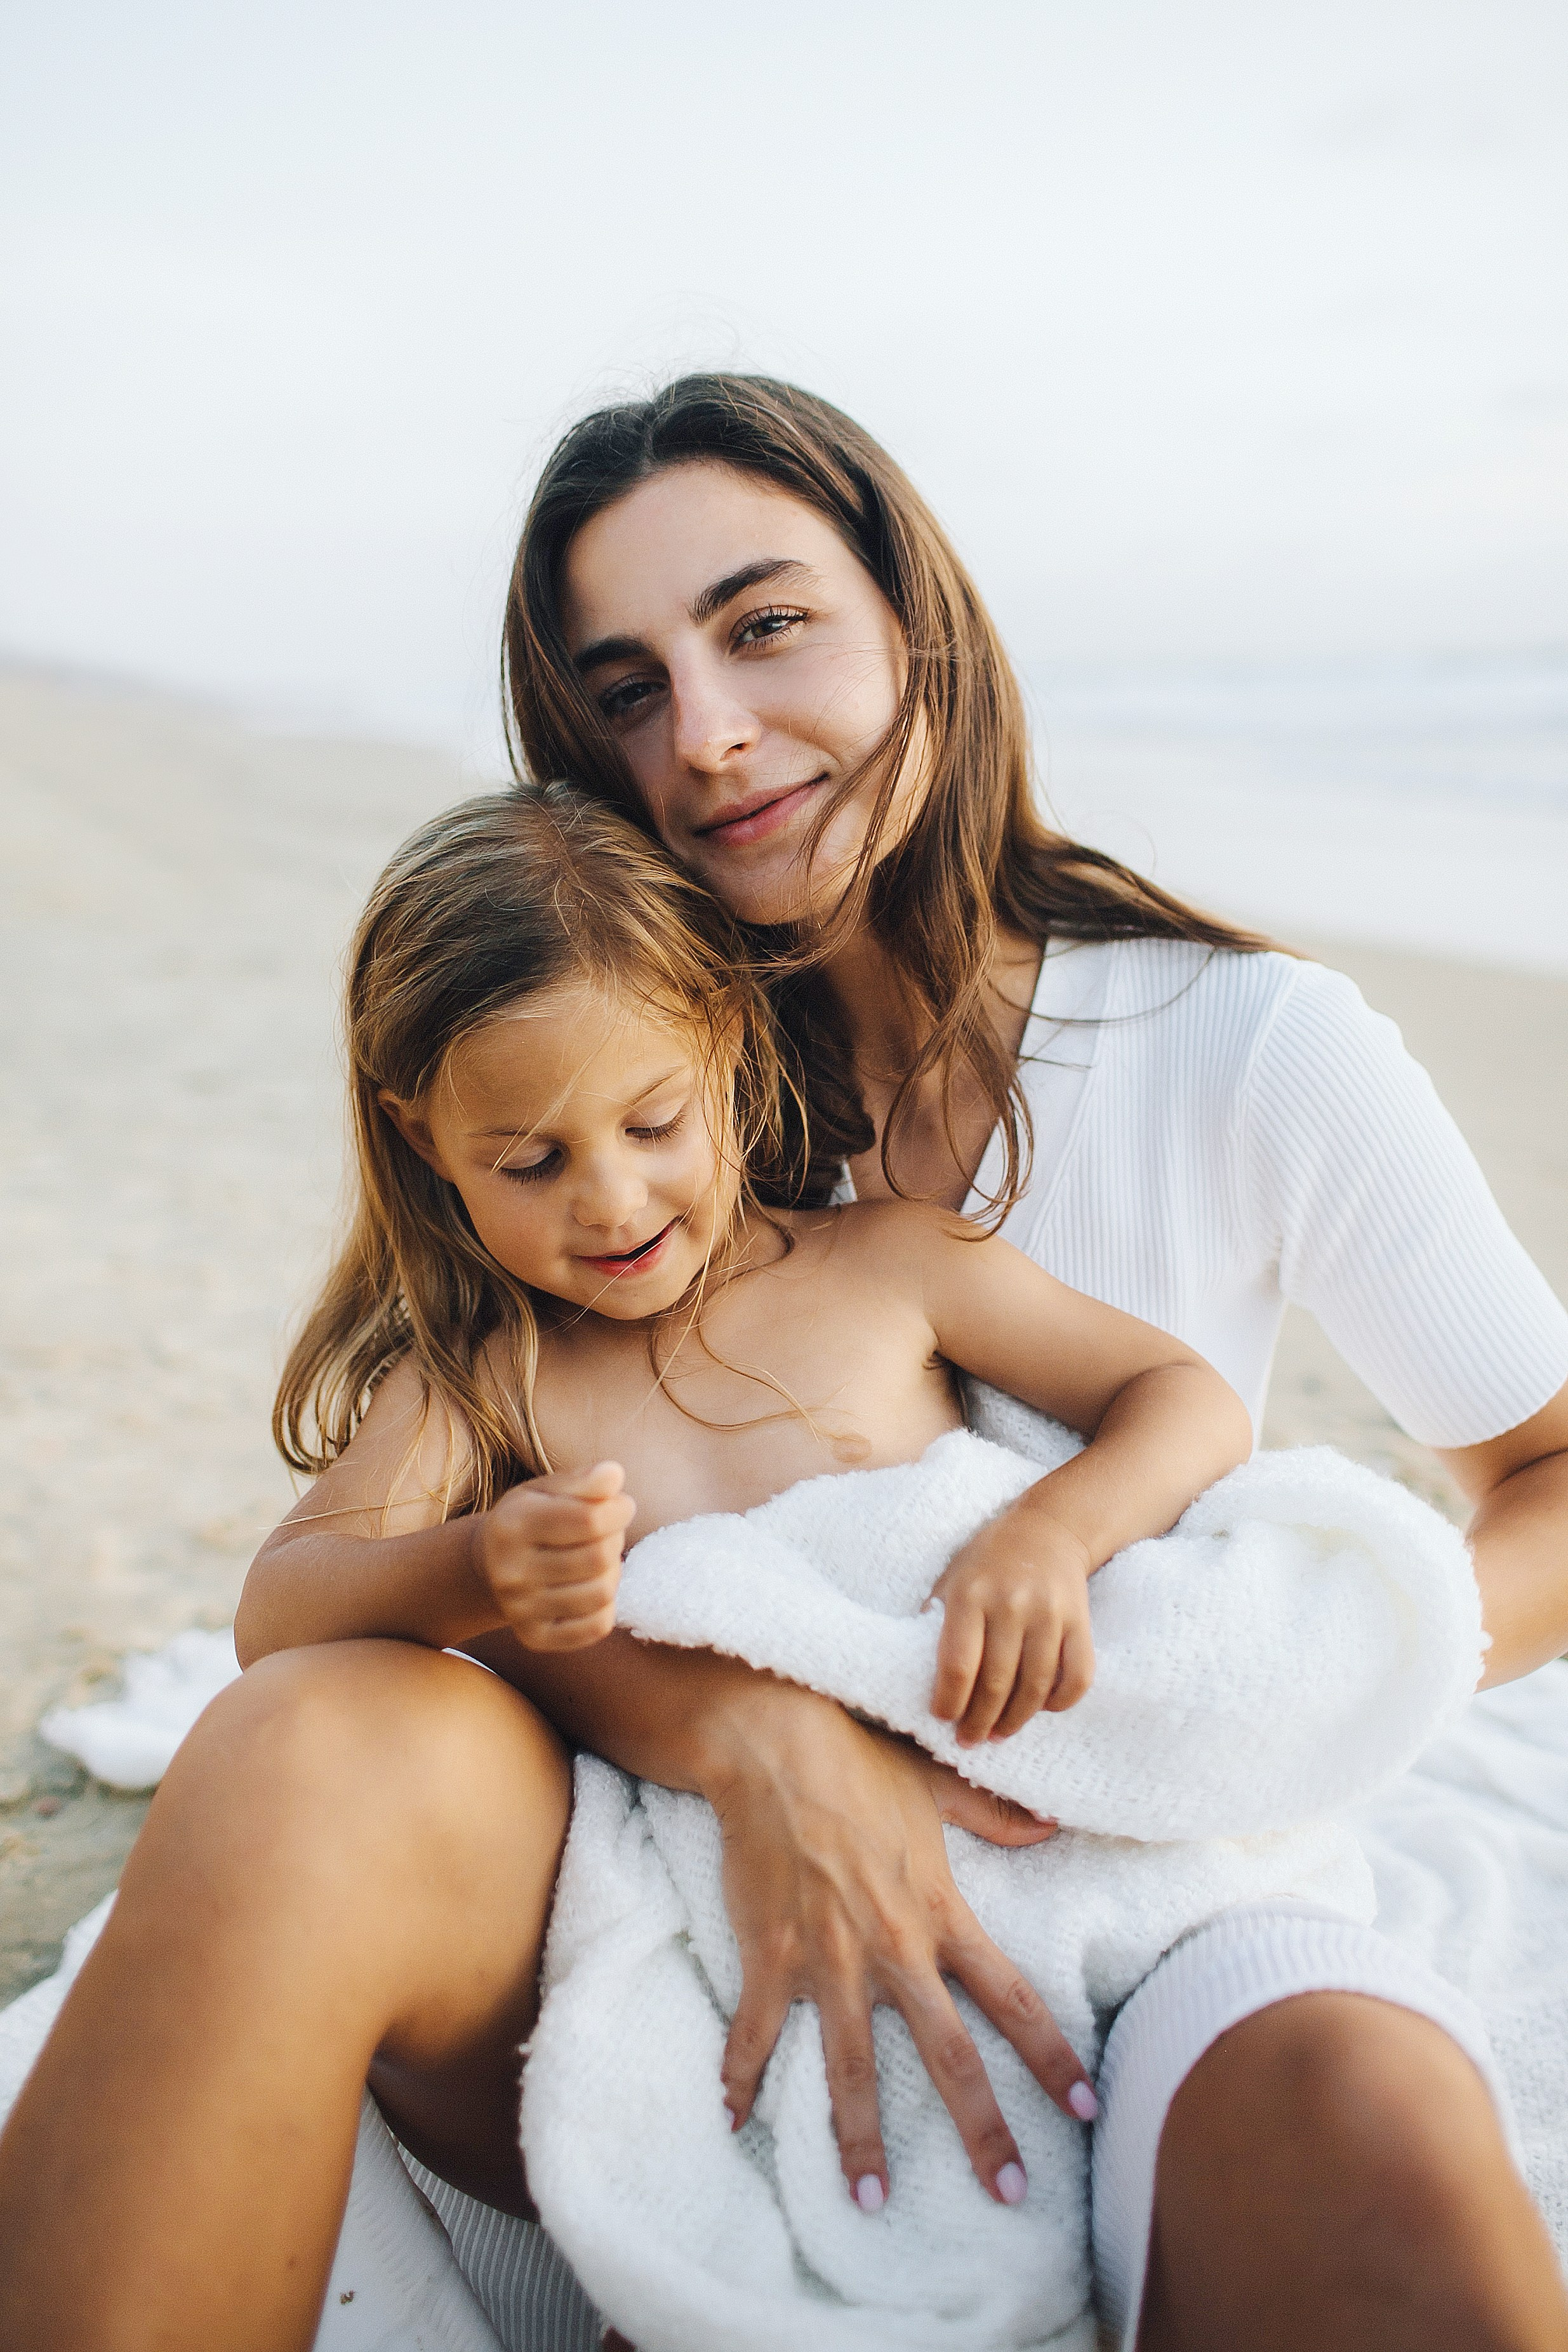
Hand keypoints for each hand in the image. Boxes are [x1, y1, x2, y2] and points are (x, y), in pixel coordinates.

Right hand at [474, 1461, 633, 1651]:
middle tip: (606, 1533)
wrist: (490, 1567)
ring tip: (598, 1559)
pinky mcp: (535, 1637)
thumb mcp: (547, 1490)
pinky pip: (596, 1626)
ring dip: (612, 1572)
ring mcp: (520, 1609)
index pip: (588, 1520)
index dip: (619, 1510)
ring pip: (601, 1594)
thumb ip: (583, 1481)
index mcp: (512, 1524)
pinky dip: (606, 1606)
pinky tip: (590, 1587)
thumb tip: (614, 1475)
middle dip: (615, 1540)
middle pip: (598, 1558)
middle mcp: (510, 1571)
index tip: (622, 1506)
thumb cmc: (531, 1518)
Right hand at [711, 1693, 1093, 2210]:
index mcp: (939, 1913)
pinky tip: (735, 2119)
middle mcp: (894, 1949)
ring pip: (853, 2068)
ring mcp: (829, 1959)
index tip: (1086, 2109)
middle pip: (949, 2055)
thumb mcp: (935, 1787)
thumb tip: (1049, 1824)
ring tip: (872, 2200)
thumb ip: (994, 1816)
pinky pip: (757, 2032)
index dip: (1052, 2057)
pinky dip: (742, 2077)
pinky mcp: (771, 1955)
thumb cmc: (859, 1762)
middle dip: (983, 2131)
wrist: (774, 1745)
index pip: (1012, 1997)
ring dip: (861, 2140)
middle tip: (1011, 2194)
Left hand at [928, 1499, 1095, 1742]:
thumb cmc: (988, 1560)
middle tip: (969, 1739)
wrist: (1047, 1528)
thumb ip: (937, 1620)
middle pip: (997, 1683)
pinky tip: (1042, 1709)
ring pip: (1036, 1686)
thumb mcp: (951, 1578)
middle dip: (979, 1720)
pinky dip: (1060, 1701)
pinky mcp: (1080, 1620)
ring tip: (999, 1734)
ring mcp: (1050, 1613)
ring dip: (1015, 1720)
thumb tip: (915, 1673)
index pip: (959, 1665)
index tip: (942, 1718)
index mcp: (971, 1594)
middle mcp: (1012, 1604)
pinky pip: (1077, 1675)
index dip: (949, 1701)